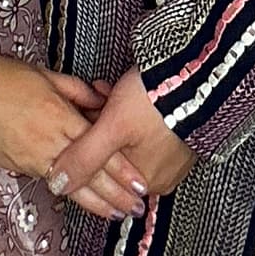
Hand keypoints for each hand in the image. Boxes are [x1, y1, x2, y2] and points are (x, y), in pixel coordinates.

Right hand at [0, 57, 149, 220]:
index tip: (140, 182)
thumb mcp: (47, 76)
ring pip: (71, 186)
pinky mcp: (19, 166)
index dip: (121, 168)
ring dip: (96, 202)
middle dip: (116, 193)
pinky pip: (49, 182)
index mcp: (60, 115)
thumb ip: (77, 91)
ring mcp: (34, 157)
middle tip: (137, 207)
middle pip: (89, 173)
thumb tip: (100, 102)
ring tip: (116, 213)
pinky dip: (69, 194)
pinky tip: (83, 202)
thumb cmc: (5, 78)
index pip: (99, 148)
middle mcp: (50, 141)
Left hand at [45, 67, 194, 202]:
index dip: (88, 141)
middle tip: (98, 102)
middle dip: (100, 124)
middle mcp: (159, 174)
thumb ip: (83, 158)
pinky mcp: (176, 133)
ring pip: (126, 137)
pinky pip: (144, 126)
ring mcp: (170, 155)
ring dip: (112, 113)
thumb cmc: (158, 100)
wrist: (196, 72)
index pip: (101, 172)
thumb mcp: (111, 127)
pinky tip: (125, 90)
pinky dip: (131, 109)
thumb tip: (58, 183)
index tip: (87, 118)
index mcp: (142, 182)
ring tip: (112, 92)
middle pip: (112, 153)